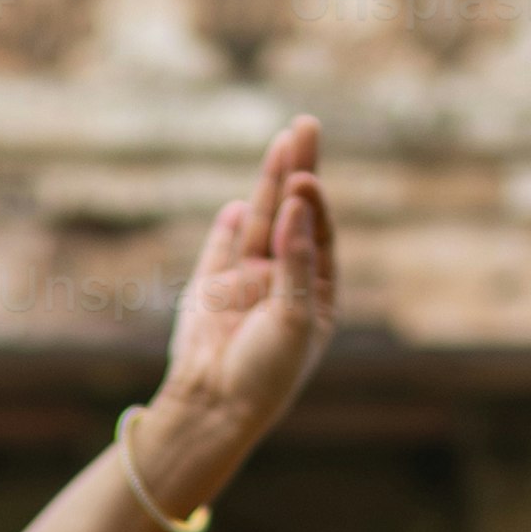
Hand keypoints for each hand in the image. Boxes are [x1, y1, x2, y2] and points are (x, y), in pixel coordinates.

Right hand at [142, 116, 337, 500]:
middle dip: (299, 170)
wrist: (214, 406)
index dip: (313, 202)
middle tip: (305, 125)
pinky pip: (221, 250)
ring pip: (258, 222)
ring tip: (282, 140)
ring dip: (269, 183)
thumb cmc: (266, 372)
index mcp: (316, 293)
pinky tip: (237, 206)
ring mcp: (246, 283)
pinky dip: (228, 228)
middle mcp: (284, 282)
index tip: (306, 177)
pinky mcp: (210, 289)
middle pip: (292, 215)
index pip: (320, 233)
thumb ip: (297, 260)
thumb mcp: (294, 316)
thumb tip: (297, 205)